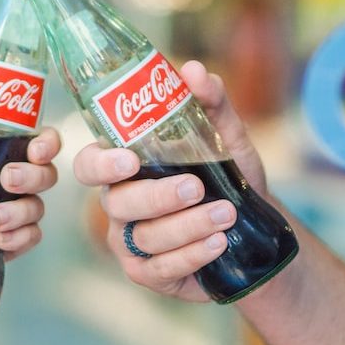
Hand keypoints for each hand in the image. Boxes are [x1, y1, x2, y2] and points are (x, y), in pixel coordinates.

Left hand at [0, 125, 60, 260]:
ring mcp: (9, 211)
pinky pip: (30, 238)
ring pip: (38, 208)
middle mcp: (7, 178)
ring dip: (22, 212)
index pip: (36, 139)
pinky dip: (20, 238)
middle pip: (46, 173)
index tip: (36, 150)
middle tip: (6, 179)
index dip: (48, 142)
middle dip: (34, 176)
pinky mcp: (6, 242)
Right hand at [73, 60, 265, 301]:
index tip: (131, 159)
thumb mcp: (225, 138)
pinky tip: (218, 242)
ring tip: (225, 214)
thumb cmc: (227, 177)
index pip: (89, 164)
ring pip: (144, 236)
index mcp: (125, 167)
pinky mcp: (149, 273)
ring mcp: (129, 242)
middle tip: (195, 187)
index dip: (101, 164)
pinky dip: (192, 254)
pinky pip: (161, 268)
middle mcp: (119, 204)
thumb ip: (209, 104)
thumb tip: (193, 70)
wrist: (255, 228)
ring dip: (187, 226)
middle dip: (157, 196)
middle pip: (118, 202)